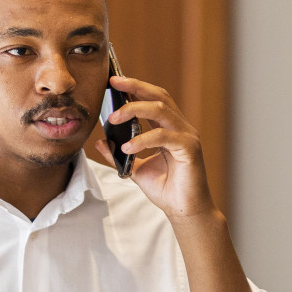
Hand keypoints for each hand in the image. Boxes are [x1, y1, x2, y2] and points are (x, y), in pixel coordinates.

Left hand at [93, 75, 216, 218]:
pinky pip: (163, 136)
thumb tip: (100, 141)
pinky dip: (143, 139)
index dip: (135, 86)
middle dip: (135, 86)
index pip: (153, 98)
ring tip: (113, 119)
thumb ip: (119, 154)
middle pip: (159, 96)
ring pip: (161, 110)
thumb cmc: (166, 189)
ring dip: (134, 110)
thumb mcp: (135, 169)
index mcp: (170, 128)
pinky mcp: (190, 149)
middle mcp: (181, 127)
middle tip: (114, 82)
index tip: (114, 80)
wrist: (184, 210)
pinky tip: (128, 147)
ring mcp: (188, 136)